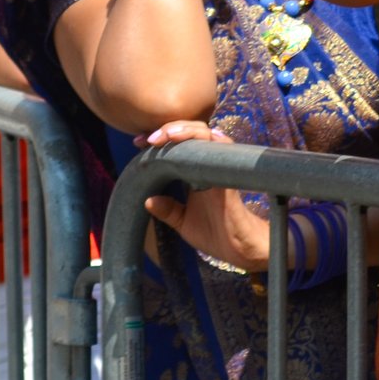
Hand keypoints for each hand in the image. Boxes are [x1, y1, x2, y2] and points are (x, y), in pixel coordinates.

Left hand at [140, 121, 273, 270]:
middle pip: (195, 132)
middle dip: (172, 128)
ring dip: (188, 131)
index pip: (182, 144)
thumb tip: (147, 201)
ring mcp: (222, 171)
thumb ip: (168, 210)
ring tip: (168, 135)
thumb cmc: (216, 234)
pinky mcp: (230, 181)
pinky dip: (212, 142)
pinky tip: (196, 140)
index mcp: (197, 174)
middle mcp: (211, 167)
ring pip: (209, 136)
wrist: (239, 251)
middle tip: (151, 138)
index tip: (139, 143)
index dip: (163, 138)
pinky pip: (225, 153)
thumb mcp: (183, 222)